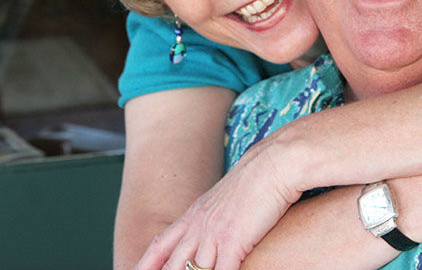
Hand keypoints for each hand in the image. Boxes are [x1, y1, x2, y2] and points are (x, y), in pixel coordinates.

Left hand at [133, 135, 303, 269]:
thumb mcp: (229, 197)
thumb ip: (216, 215)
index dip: (145, 264)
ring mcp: (214, 235)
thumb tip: (217, 226)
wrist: (276, 161)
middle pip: (171, 264)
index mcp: (196, 213)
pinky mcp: (233, 243)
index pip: (161, 244)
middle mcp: (200, 225)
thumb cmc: (260, 177)